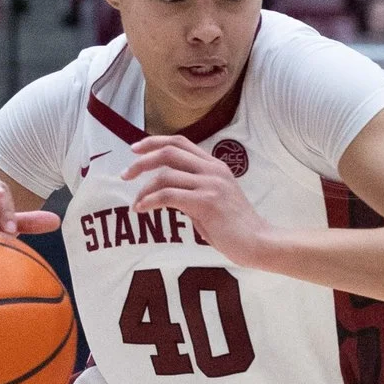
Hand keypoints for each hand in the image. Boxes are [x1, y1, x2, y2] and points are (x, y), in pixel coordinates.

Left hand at [124, 136, 275, 268]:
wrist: (258, 242)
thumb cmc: (235, 227)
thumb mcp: (215, 198)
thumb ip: (194, 188)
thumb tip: (167, 190)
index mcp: (215, 165)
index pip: (179, 142)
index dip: (154, 142)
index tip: (134, 150)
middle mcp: (212, 170)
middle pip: (168, 152)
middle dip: (142, 161)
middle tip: (125, 175)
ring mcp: (210, 185)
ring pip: (165, 175)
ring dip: (144, 189)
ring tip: (136, 204)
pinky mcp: (206, 203)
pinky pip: (168, 196)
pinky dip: (150, 201)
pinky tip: (143, 209)